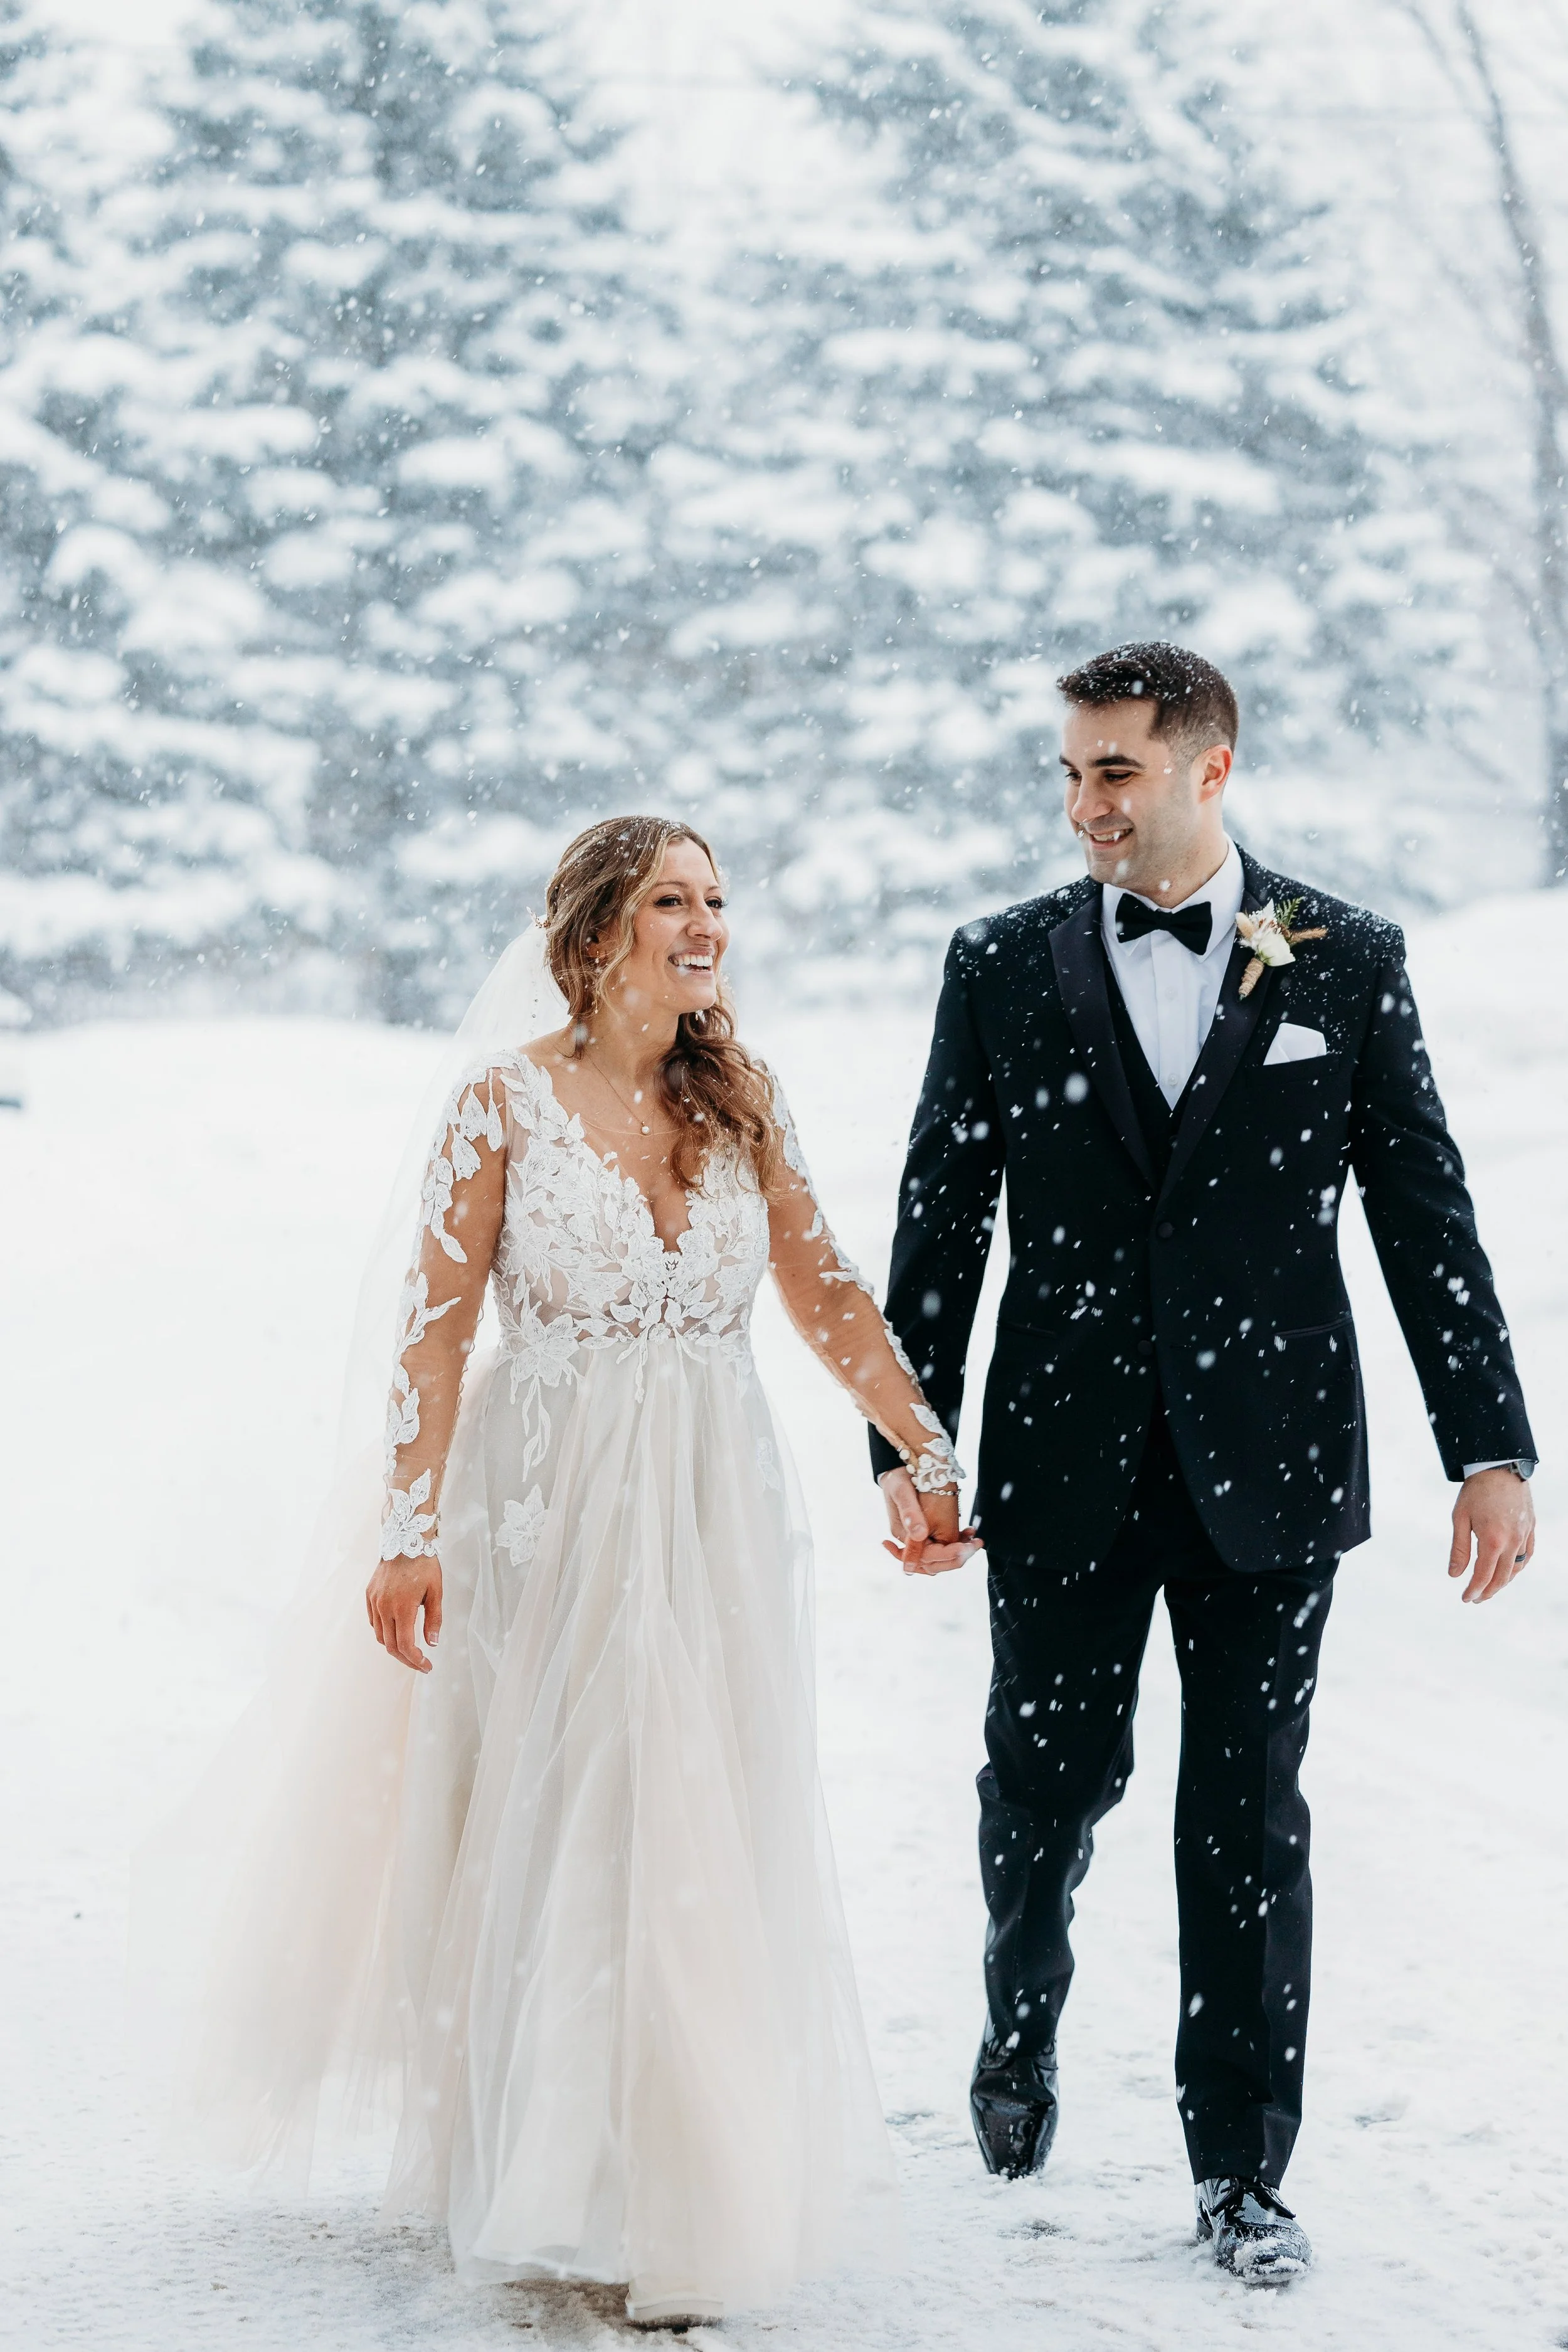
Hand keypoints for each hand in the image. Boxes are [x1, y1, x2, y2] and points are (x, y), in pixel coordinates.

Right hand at [366, 1553, 443, 1669]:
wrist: (405, 1540)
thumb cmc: (424, 1564)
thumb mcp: (436, 1591)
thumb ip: (434, 1619)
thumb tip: (432, 1644)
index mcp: (402, 1607)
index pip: (405, 1645)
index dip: (416, 1661)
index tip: (427, 1666)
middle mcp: (384, 1606)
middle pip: (391, 1645)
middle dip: (406, 1659)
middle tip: (420, 1665)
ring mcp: (374, 1601)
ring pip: (380, 1636)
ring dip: (394, 1648)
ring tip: (410, 1651)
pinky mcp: (369, 1595)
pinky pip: (373, 1622)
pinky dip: (384, 1632)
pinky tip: (396, 1632)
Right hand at [879, 1468, 982, 1576]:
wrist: (898, 1472)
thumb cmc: (898, 1480)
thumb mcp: (902, 1492)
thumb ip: (909, 1513)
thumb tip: (919, 1534)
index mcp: (904, 1536)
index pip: (926, 1557)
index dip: (947, 1555)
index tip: (965, 1547)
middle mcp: (911, 1541)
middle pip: (934, 1563)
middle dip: (957, 1557)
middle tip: (976, 1544)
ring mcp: (919, 1538)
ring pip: (940, 1557)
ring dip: (959, 1551)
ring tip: (975, 1539)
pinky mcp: (928, 1531)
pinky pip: (943, 1546)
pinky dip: (957, 1543)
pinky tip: (968, 1532)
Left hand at [1448, 1469, 1534, 1603]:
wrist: (1500, 1467)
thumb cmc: (1475, 1491)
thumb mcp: (1460, 1518)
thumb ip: (1458, 1549)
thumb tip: (1455, 1575)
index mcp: (1492, 1539)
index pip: (1483, 1575)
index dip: (1474, 1590)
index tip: (1465, 1598)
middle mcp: (1512, 1541)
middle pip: (1502, 1577)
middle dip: (1488, 1592)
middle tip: (1475, 1599)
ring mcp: (1525, 1535)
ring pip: (1517, 1569)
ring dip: (1503, 1582)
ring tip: (1489, 1587)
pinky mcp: (1531, 1528)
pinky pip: (1528, 1555)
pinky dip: (1518, 1567)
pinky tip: (1508, 1570)